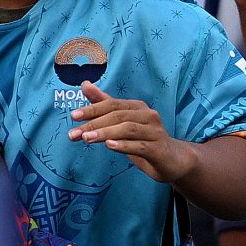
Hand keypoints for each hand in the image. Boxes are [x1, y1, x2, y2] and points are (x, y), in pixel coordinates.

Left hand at [70, 81, 198, 181]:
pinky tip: (110, 146)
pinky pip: (140, 145)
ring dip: (105, 133)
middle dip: (94, 124)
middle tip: (75, 133)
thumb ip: (104, 104)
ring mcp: (155, 131)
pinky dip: (124, 145)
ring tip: (87, 139)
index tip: (73, 116)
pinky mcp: (159, 148)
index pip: (111, 104)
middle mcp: (147, 115)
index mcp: (137, 107)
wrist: (172, 161)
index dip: (92, 109)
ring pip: (127, 129)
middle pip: (117, 116)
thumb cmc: (143, 140)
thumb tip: (84, 84)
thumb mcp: (122, 123)